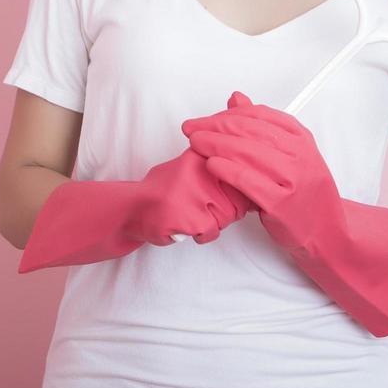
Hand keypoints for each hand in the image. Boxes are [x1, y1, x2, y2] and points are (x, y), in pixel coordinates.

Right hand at [131, 146, 255, 245]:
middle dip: (229, 208)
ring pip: (228, 215)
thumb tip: (254, 169)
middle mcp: (202, 168)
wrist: (133, 207)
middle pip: (239, 196)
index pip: (241, 167)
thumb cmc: (164, 188)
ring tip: (191, 215)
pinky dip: (201, 235)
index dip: (246, 184)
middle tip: (203, 207)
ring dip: (214, 223)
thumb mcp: (191, 164)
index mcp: (203, 152)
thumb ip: (218, 163)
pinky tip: (185, 226)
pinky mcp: (192, 216)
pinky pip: (212, 231)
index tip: (237, 192)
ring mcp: (197, 192)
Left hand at [182, 91, 343, 254]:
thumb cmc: (304, 192)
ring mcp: (292, 179)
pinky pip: (248, 180)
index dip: (227, 114)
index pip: (260, 116)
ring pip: (247, 152)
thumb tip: (236, 99)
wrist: (327, 231)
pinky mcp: (281, 204)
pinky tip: (211, 164)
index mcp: (301, 139)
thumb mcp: (291, 155)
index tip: (205, 119)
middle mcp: (300, 155)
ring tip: (195, 142)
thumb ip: (263, 127)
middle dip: (215, 126)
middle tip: (191, 128)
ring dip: (216, 143)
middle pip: (250, 131)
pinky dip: (226, 169)